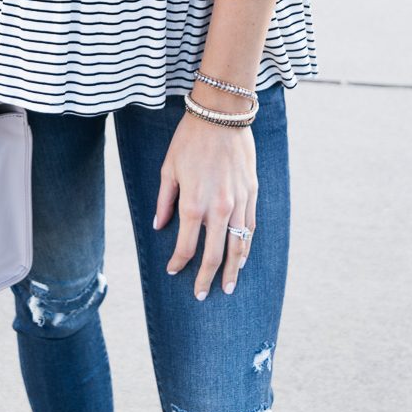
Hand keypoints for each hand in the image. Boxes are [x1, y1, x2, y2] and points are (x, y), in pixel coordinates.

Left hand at [154, 108, 257, 299]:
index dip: (179, 263)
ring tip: (227, 287)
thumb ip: (164, 201)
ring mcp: (238, 203)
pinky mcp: (252, 193)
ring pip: (238, 246)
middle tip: (202, 295)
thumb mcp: (169, 168)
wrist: (221, 116)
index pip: (186, 246)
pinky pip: (251, 228)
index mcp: (193, 204)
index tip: (174, 271)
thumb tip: (159, 226)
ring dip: (232, 270)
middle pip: (214, 255)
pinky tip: (242, 258)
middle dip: (207, 279)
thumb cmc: (189, 140)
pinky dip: (246, 246)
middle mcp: (218, 209)